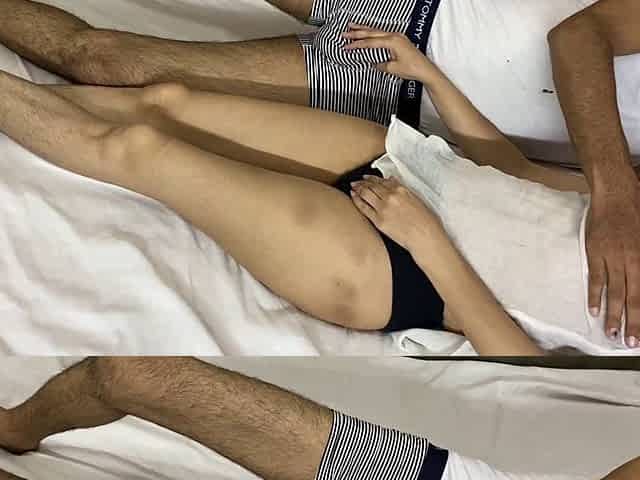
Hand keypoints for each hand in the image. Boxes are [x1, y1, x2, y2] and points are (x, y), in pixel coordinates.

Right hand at [342, 24, 437, 81]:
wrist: (425, 70)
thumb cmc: (412, 68)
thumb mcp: (392, 69)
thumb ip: (381, 64)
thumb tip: (374, 63)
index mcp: (392, 42)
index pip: (370, 42)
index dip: (357, 44)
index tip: (348, 46)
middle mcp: (395, 36)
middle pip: (372, 33)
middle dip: (357, 33)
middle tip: (345, 33)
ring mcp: (397, 37)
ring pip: (377, 31)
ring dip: (364, 30)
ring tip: (352, 27)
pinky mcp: (399, 40)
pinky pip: (383, 34)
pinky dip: (373, 33)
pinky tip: (368, 33)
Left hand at [350, 175, 444, 251]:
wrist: (425, 237)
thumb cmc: (426, 221)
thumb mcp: (416, 199)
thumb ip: (402, 190)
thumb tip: (391, 181)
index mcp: (401, 189)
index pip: (383, 181)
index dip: (373, 178)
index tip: (367, 177)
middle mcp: (391, 196)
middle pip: (372, 186)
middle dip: (362, 182)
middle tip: (356, 182)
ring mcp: (383, 208)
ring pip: (365, 193)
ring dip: (358, 188)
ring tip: (353, 186)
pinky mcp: (378, 220)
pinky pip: (364, 207)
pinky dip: (357, 200)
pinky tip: (353, 196)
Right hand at [587, 181, 639, 347]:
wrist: (616, 193)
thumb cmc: (637, 210)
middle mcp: (630, 261)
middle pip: (631, 298)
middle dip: (631, 322)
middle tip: (629, 342)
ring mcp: (612, 258)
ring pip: (613, 292)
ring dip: (612, 315)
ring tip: (611, 333)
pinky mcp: (596, 253)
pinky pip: (596, 278)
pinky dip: (595, 295)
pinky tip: (594, 310)